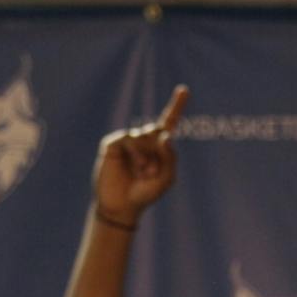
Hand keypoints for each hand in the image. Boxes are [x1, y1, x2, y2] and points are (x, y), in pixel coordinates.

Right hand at [92, 85, 187, 222]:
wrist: (122, 206)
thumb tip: (165, 135)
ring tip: (144, 172)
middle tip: (153, 171)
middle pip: (156, 130)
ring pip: (143, 135)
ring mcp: (127, 141)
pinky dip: (137, 152)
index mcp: (158, 147)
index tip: (184, 89)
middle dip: (159, 150)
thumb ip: (170, 157)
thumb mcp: (167, 178)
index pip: (168, 122)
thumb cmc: (145, 193)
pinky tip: (137, 167)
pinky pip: (129, 138)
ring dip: (148, 155)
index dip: (176, 106)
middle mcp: (143, 141)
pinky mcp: (113, 144)